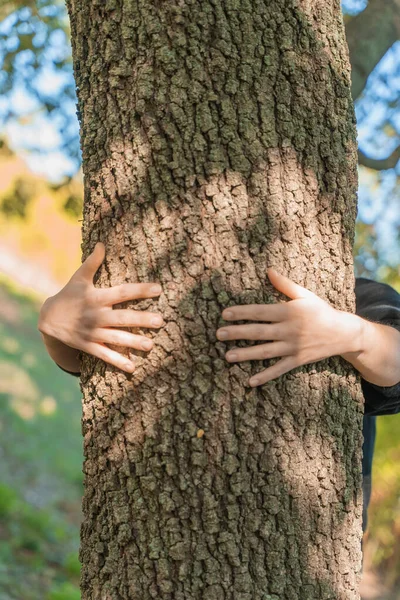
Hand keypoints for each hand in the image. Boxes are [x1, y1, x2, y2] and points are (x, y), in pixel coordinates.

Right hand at [38, 242, 163, 372]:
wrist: (48, 319)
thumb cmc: (69, 295)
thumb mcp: (79, 278)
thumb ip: (92, 262)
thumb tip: (102, 243)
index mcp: (96, 297)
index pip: (122, 292)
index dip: (140, 290)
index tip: (159, 289)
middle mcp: (95, 316)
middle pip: (122, 317)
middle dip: (142, 319)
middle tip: (161, 321)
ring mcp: (92, 333)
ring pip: (116, 338)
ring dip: (133, 342)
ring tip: (151, 345)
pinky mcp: (88, 346)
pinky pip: (104, 355)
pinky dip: (117, 362)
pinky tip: (133, 368)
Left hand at [216, 268, 359, 386]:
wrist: (343, 333)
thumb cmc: (320, 311)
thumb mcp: (305, 295)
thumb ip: (285, 285)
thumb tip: (268, 270)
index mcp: (289, 312)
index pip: (260, 312)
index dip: (241, 313)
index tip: (224, 314)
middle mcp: (289, 330)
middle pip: (258, 332)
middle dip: (237, 333)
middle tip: (218, 334)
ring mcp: (293, 347)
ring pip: (265, 351)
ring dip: (245, 354)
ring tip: (227, 356)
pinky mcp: (297, 360)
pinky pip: (279, 369)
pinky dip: (265, 376)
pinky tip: (250, 381)